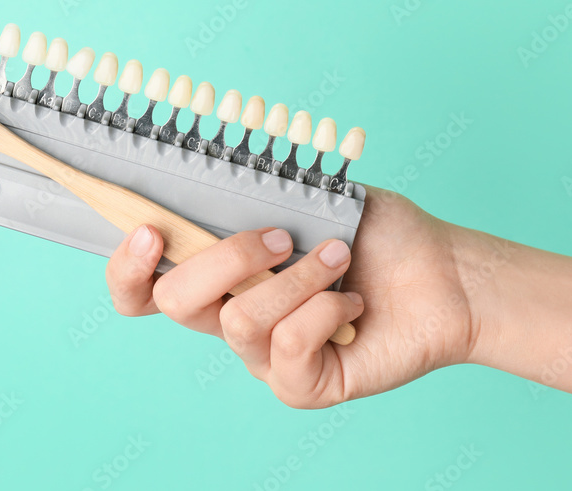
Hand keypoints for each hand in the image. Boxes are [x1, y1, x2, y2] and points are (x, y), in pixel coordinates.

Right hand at [105, 186, 474, 407]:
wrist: (443, 271)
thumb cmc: (374, 231)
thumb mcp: (308, 195)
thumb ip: (253, 194)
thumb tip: (208, 185)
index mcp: (222, 273)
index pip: (145, 287)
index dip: (128, 268)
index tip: (150, 229)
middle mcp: (232, 316)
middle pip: (175, 302)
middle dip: (222, 259)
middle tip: (277, 236)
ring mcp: (265, 356)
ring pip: (239, 321)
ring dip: (294, 278)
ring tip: (337, 257)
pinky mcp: (302, 385)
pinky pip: (288, 351)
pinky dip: (322, 311)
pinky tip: (351, 302)